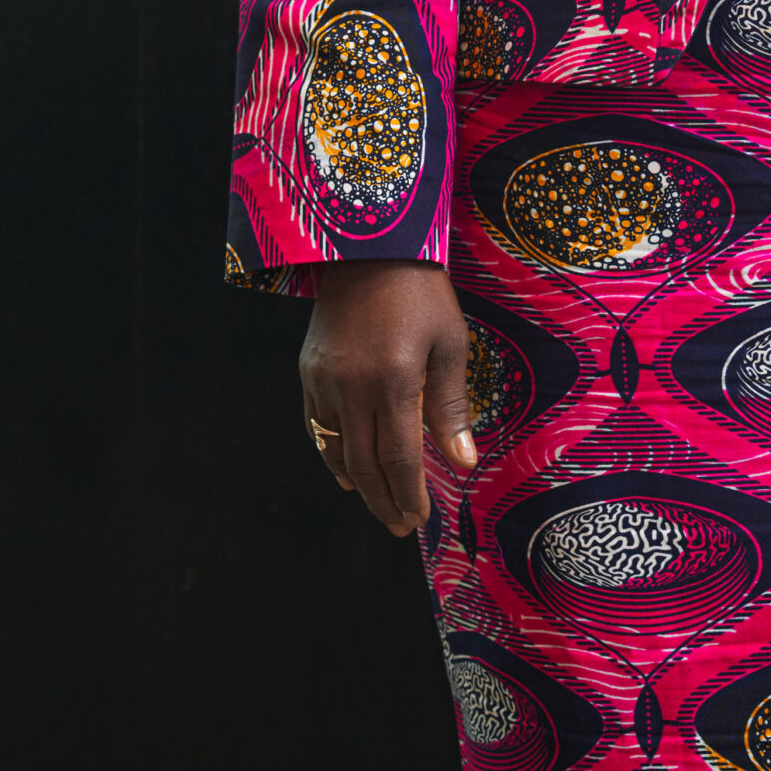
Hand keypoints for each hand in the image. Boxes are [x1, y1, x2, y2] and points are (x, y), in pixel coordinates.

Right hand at [299, 259, 477, 535]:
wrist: (369, 244)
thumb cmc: (422, 291)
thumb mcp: (449, 342)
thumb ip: (451, 406)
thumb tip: (462, 463)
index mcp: (394, 382)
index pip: (399, 458)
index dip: (410, 494)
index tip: (420, 518)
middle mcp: (352, 388)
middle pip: (366, 464)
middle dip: (385, 500)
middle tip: (401, 526)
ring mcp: (324, 380)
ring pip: (337, 450)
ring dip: (359, 484)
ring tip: (381, 506)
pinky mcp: (308, 370)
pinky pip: (317, 426)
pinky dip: (331, 454)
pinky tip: (346, 471)